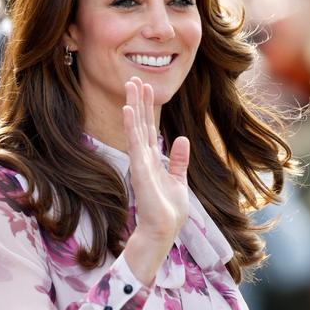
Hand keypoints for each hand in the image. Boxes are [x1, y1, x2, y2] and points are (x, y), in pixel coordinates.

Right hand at [123, 76, 189, 247]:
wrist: (162, 230)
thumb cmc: (168, 211)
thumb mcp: (178, 180)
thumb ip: (178, 160)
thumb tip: (181, 138)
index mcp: (153, 160)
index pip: (149, 129)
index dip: (148, 108)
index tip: (146, 87)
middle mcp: (144, 158)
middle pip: (141, 124)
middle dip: (138, 101)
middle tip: (133, 78)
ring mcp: (140, 163)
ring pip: (136, 128)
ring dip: (133, 106)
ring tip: (130, 85)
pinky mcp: (139, 170)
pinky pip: (134, 143)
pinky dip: (131, 126)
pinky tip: (128, 110)